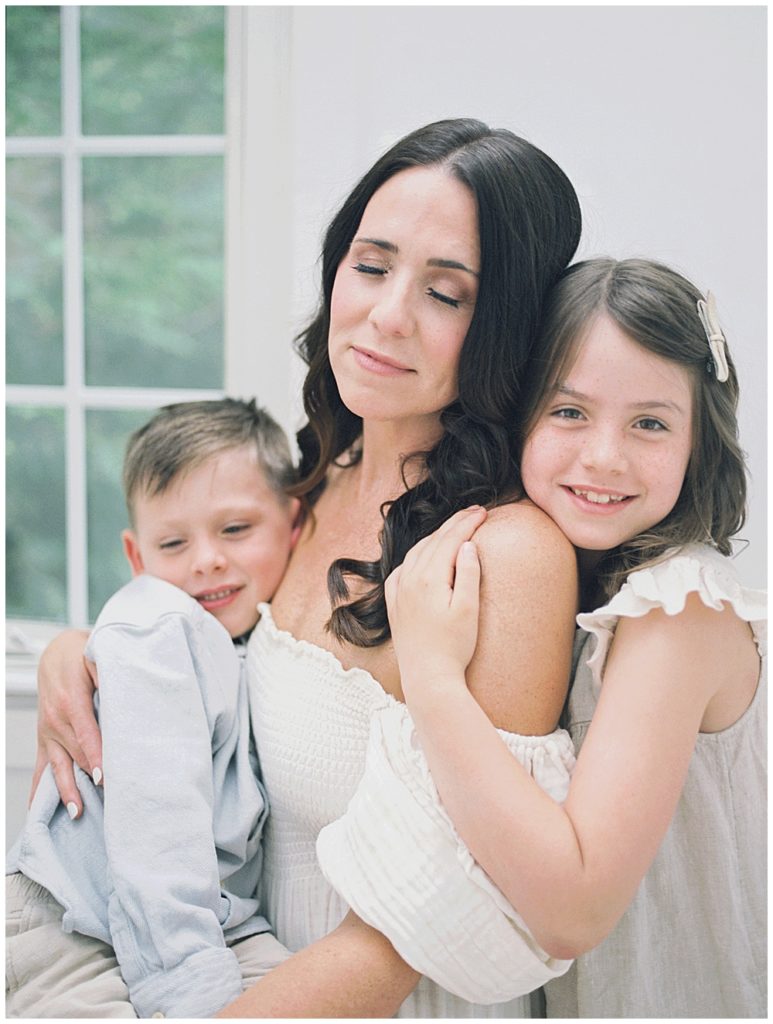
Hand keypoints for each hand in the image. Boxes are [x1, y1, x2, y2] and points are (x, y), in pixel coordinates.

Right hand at [30, 629, 102, 817]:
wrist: (54, 653)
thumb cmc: (79, 656)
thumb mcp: (95, 658)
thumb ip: (107, 673)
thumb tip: (121, 686)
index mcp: (70, 702)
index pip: (86, 734)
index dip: (95, 756)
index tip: (104, 777)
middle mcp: (55, 721)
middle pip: (75, 754)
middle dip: (89, 778)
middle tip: (109, 800)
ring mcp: (47, 732)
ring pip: (58, 766)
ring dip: (67, 790)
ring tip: (78, 813)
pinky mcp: (43, 739)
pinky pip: (41, 767)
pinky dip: (40, 789)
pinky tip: (41, 809)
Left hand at [385, 506, 485, 695]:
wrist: (427, 677)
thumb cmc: (453, 646)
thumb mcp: (468, 609)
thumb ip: (467, 573)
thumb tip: (466, 544)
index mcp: (428, 578)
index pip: (450, 539)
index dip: (468, 522)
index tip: (484, 511)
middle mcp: (408, 579)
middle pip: (433, 540)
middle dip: (454, 523)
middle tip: (474, 511)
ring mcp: (398, 590)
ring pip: (417, 551)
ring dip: (436, 536)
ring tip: (455, 528)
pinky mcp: (394, 602)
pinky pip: (403, 567)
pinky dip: (417, 554)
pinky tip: (424, 554)